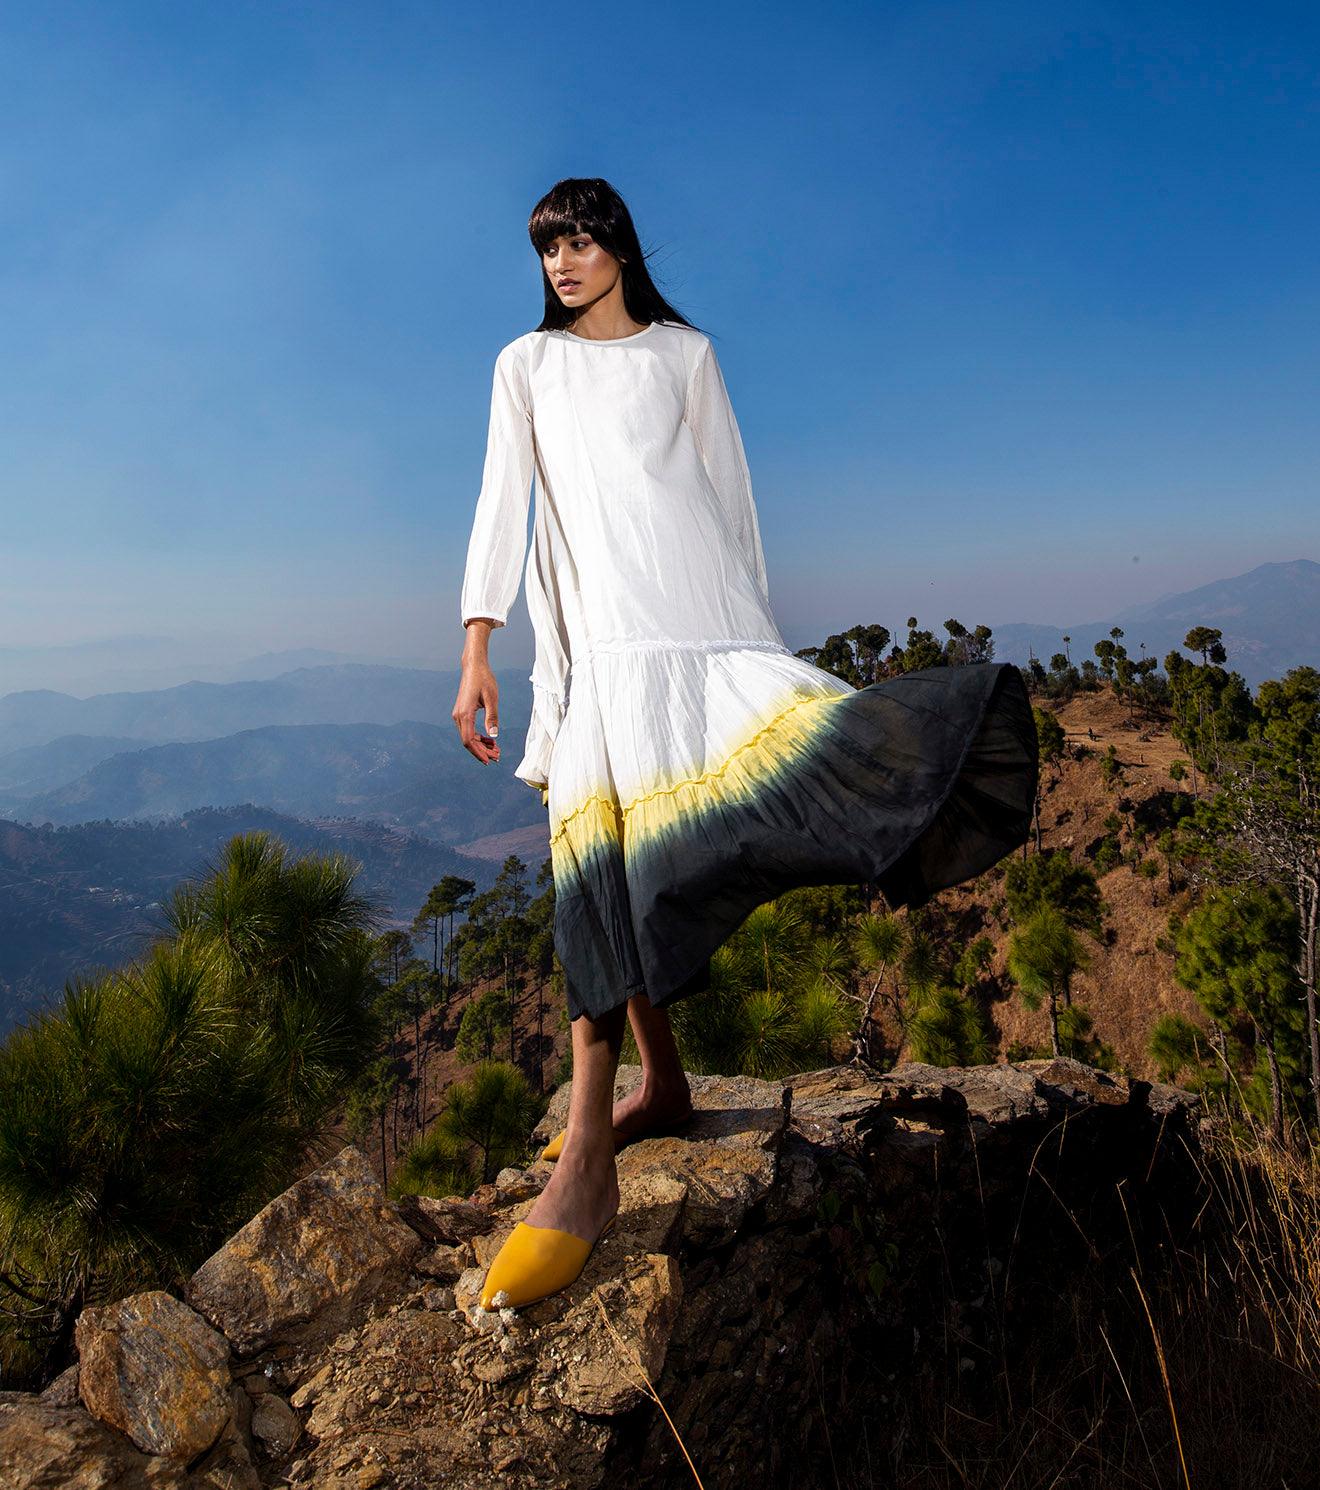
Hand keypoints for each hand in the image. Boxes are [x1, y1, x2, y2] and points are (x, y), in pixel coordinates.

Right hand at [454, 651, 500, 765]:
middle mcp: (458, 716)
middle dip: (482, 751)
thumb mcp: (492, 698)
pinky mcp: (462, 713)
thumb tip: (493, 735)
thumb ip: (492, 717)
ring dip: (481, 745)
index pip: (468, 740)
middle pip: (468, 741)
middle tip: (497, 757)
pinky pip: (468, 730)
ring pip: (468, 737)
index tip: (489, 760)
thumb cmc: (484, 679)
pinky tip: (489, 740)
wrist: (473, 667)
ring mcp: (459, 715)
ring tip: (496, 750)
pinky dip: (478, 737)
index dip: (478, 752)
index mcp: (465, 714)